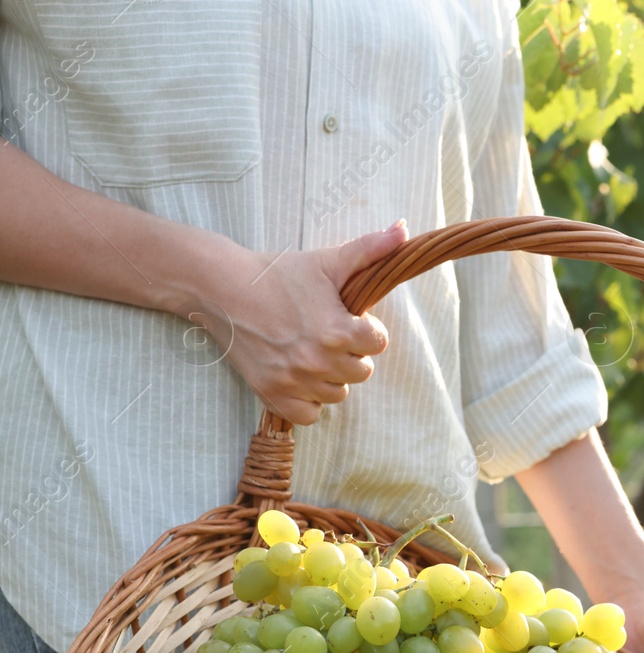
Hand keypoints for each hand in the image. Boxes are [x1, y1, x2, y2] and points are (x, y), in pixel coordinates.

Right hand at [194, 220, 409, 424]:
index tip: (345, 316)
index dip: (365, 327)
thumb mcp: (328, 260)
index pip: (379, 343)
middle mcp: (318, 362)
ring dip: (331, 376)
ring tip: (311, 350)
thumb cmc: (278, 273)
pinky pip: (310, 414)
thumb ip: (370, 249)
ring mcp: (294, 381)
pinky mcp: (272, 395)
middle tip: (325, 331)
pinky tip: (300, 375)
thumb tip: (405, 229)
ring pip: (338, 393)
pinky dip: (309, 400)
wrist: (221, 288)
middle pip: (362, 371)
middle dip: (350, 352)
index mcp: (338, 331)